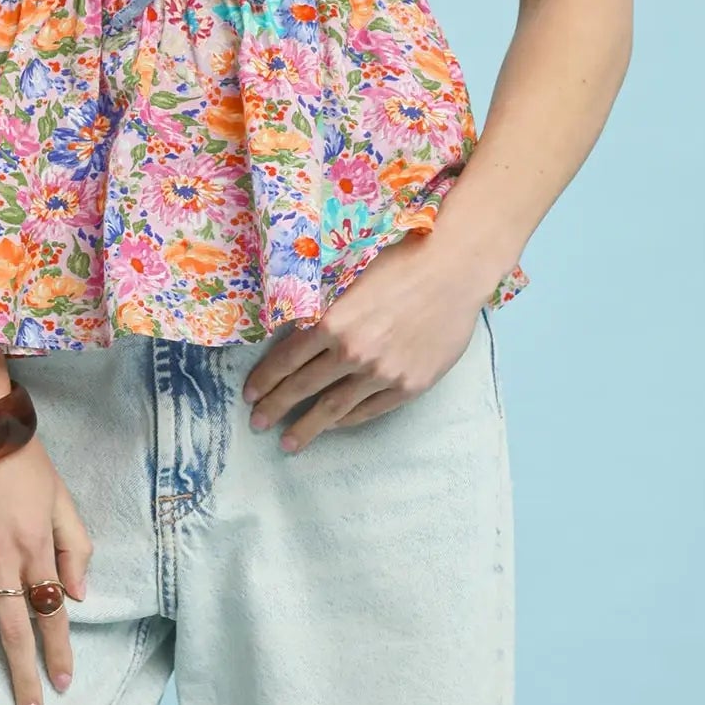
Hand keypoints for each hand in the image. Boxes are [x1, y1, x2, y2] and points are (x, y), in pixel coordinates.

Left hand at [241, 233, 488, 453]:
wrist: (454, 271)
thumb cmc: (401, 262)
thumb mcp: (351, 279)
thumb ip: (326, 311)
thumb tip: (298, 331)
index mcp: (334, 322)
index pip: (287, 359)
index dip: (265, 379)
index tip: (250, 394)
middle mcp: (354, 352)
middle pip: (304, 388)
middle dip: (276, 407)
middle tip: (257, 424)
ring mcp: (383, 374)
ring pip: (334, 408)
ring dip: (308, 427)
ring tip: (289, 442)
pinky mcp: (410, 386)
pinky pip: (370, 411)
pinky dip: (347, 421)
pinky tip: (332, 426)